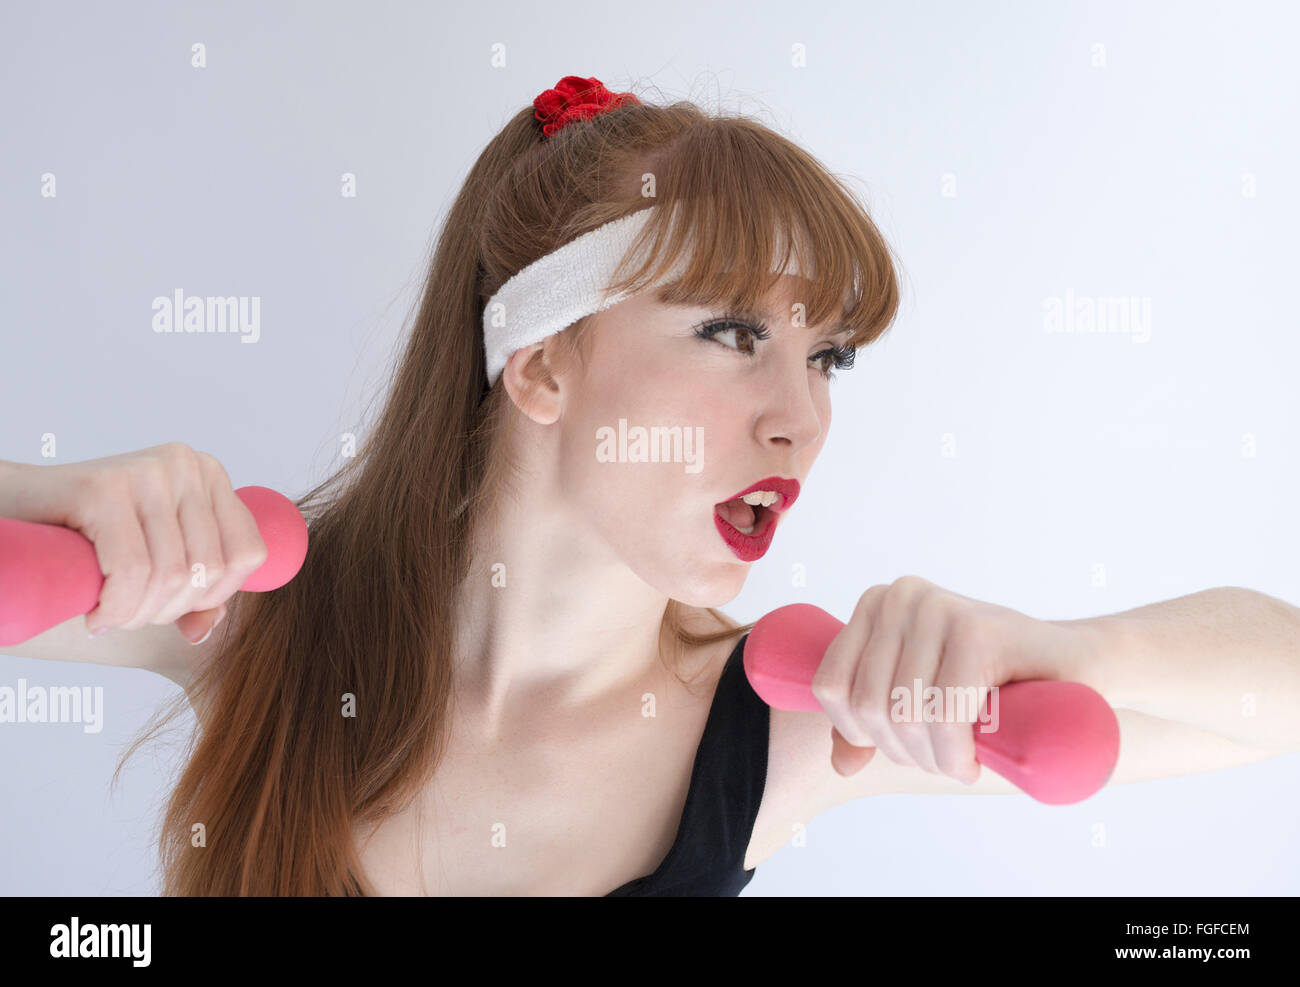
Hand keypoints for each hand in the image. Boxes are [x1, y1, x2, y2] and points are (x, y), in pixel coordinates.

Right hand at [0, 443, 266, 643]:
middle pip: (208, 570)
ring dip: (136, 614)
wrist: (8, 509)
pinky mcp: (104, 487)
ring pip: (171, 576)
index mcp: (208, 475)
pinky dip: (115, 607)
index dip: (216, 595)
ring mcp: (147, 470)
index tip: (173, 604)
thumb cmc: (85, 538)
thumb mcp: (155, 562)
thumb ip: (194, 595)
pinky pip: (132, 572)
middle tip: (127, 613)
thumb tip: (203, 630)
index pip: (249, 552)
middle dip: (167, 610)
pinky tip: (96, 613)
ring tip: (109, 612)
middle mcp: (185, 464)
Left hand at [811, 575, 1098, 781]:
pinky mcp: (979, 631)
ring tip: (959, 762)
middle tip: (940, 761)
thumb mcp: (920, 702)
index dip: (859, 735)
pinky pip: (945, 714)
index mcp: (877, 604)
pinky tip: (973, 762)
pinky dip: (956, 754)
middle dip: (902, 752)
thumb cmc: (996, 688)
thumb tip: (840, 764)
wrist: (1080, 668)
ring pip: (904, 713)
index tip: (902, 747)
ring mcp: (940, 607)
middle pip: (868, 704)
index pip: (831, 686)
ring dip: (932, 760)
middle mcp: (902, 595)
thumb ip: (872, 725)